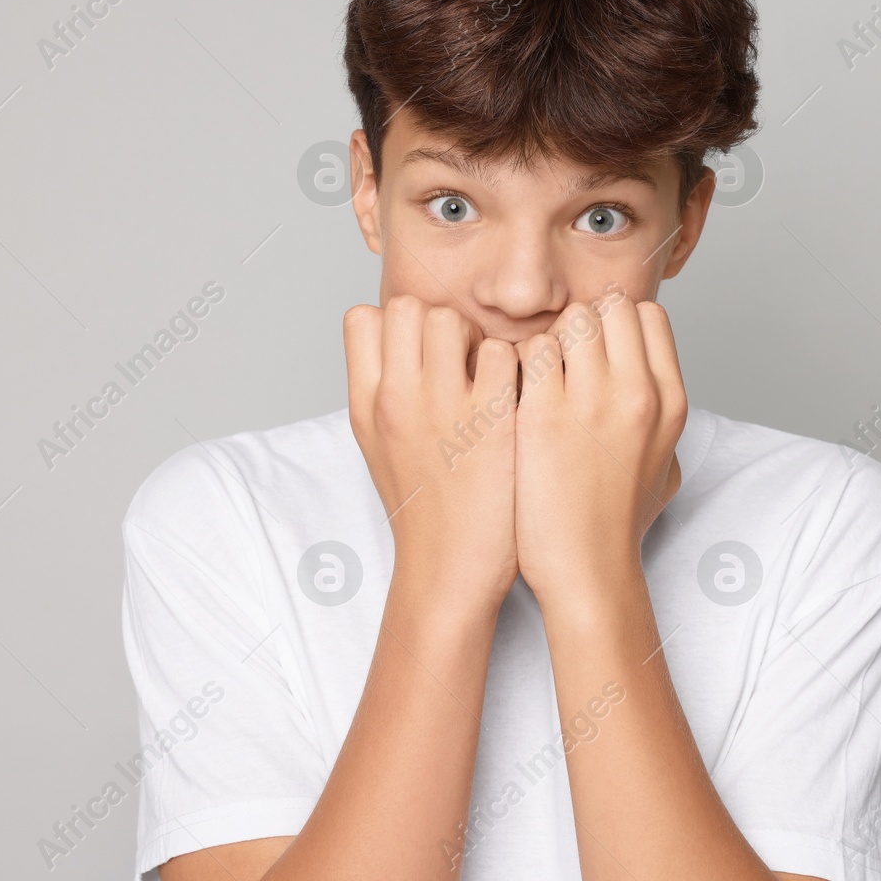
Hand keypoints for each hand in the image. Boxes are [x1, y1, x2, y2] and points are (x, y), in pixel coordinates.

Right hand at [344, 296, 520, 612]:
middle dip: (440, 323)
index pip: (363, 317)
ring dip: (476, 339)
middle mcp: (396, 400)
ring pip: (451, 320)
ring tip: (489, 378)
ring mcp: (441, 410)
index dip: (399, 325)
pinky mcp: (491, 424)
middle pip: (409, 307)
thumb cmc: (423, 511)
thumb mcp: (378, 447)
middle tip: (461, 362)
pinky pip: (502, 354)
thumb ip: (381, 392)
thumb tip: (394, 343)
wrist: (448, 573)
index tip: (422, 354)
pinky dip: (516, 366)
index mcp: (366, 405)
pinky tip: (516, 399)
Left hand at [512, 296, 686, 606]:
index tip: (597, 351)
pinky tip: (515, 396)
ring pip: (570, 320)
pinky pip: (531, 351)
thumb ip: (660, 417)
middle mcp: (638, 392)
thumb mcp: (666, 464)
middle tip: (562, 362)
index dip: (617, 324)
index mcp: (671, 400)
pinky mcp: (542, 416)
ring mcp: (591, 402)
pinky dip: (520, 365)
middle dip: (582, 324)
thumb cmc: (619, 522)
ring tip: (538, 379)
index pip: (648, 314)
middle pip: (608, 307)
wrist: (586, 570)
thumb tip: (649, 381)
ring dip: (550, 341)